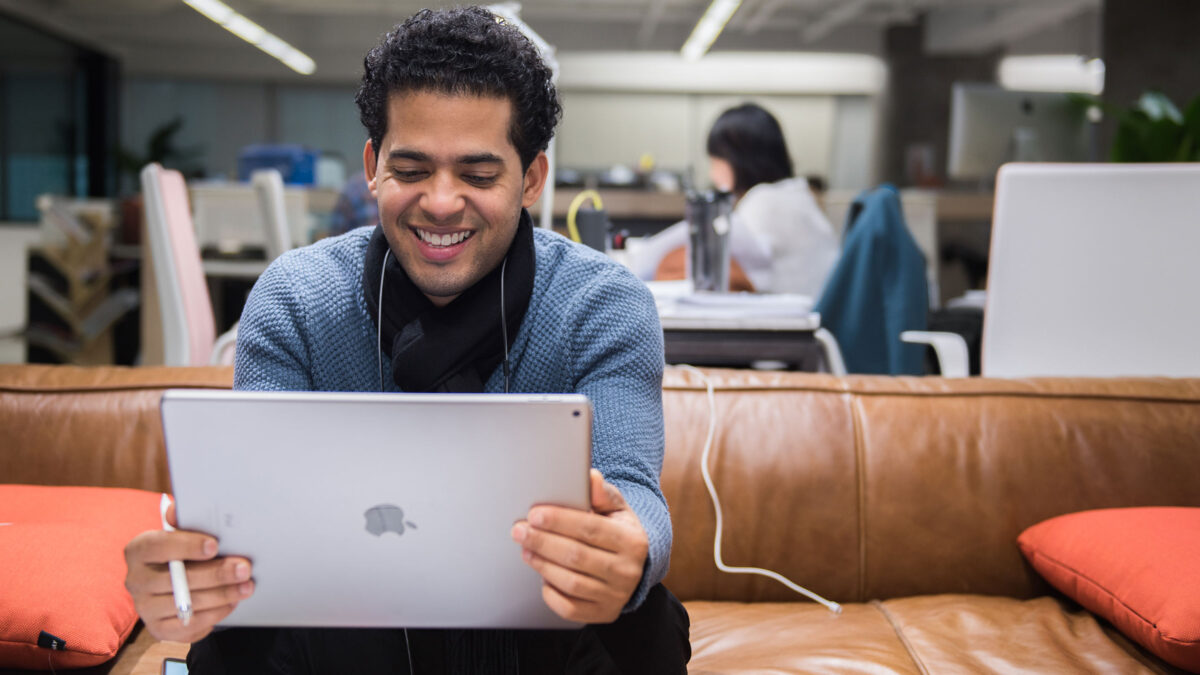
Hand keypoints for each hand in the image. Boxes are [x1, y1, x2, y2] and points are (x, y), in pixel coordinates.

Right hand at [123, 502, 254, 642]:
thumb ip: (183, 520)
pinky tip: (232, 602)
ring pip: (187, 604)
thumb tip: (176, 508)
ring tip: (246, 587)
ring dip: (222, 595)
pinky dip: (215, 614)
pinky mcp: (158, 629)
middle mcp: (136, 580)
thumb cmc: (183, 551)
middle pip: (177, 579)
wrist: (175, 583)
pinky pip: (189, 626)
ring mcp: (145, 607)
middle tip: (244, 568)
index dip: (186, 545)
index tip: (215, 545)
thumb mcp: (182, 532)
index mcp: (139, 550)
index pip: (158, 546)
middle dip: (216, 574)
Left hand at [511, 469, 648, 623]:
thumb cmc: (617, 531)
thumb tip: (590, 477)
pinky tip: (542, 575)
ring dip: (543, 565)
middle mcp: (627, 571)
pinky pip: (570, 608)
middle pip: (577, 556)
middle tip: (519, 531)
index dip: (560, 521)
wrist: (632, 566)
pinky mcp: (603, 614)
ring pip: (571, 583)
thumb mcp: (616, 509)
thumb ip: (602, 493)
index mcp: (632, 541)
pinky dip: (551, 593)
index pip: (591, 529)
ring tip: (526, 550)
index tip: (534, 514)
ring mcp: (615, 596)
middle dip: (543, 542)